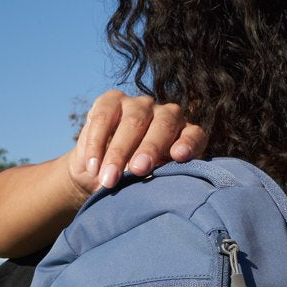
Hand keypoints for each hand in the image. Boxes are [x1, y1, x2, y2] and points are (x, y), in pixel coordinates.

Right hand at [67, 91, 207, 197]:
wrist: (100, 172)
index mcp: (184, 135)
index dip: (188, 144)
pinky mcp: (111, 101)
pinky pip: (103, 117)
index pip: (193, 135)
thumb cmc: (135, 180)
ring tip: (109, 178)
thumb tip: (154, 185)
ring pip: (133, 122)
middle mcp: (166, 115)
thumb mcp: (150, 183)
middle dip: (150, 149)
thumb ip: (158, 179)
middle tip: (138, 170)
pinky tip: (92, 166)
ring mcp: (139, 105)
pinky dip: (96, 144)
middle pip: (163, 125)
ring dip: (119, 152)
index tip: (179, 156)